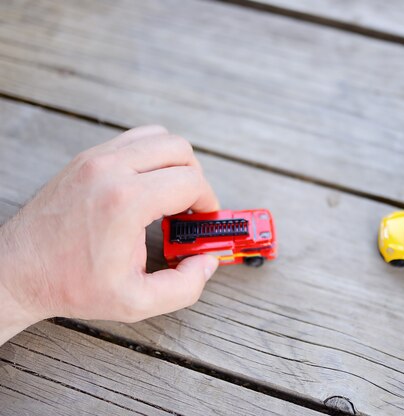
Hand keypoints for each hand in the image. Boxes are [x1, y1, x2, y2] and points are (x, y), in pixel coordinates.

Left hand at [0, 125, 218, 343]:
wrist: (17, 270)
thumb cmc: (70, 285)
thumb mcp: (136, 301)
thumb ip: (184, 286)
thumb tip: (207, 262)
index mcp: (126, 201)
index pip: (191, 180)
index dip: (208, 201)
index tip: (204, 219)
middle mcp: (111, 169)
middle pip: (179, 149)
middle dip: (196, 178)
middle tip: (191, 207)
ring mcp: (95, 158)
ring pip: (158, 136)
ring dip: (174, 162)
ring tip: (171, 194)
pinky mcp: (85, 158)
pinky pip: (134, 140)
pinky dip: (151, 157)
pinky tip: (147, 186)